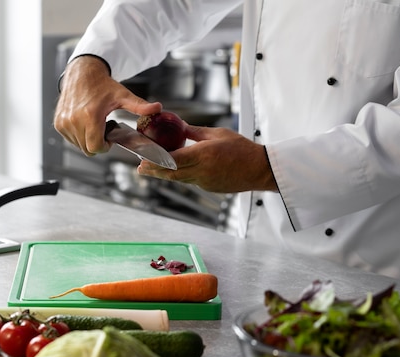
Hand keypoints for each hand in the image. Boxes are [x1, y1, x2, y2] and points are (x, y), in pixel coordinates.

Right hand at [53, 56, 161, 155]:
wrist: (82, 73)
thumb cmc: (103, 85)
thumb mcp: (123, 96)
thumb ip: (139, 106)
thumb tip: (157, 108)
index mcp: (90, 116)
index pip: (96, 147)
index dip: (105, 146)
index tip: (109, 137)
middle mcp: (74, 120)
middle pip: (88, 149)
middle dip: (98, 143)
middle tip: (103, 127)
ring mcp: (64, 122)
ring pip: (79, 145)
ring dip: (88, 139)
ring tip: (93, 122)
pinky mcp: (58, 123)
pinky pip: (71, 139)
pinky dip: (78, 135)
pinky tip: (84, 121)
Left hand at [137, 125, 277, 193]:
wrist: (259, 170)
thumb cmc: (242, 148)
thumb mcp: (217, 134)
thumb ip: (195, 132)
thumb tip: (179, 126)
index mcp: (203, 155)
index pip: (173, 159)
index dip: (156, 161)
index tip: (143, 159)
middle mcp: (201, 171)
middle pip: (171, 173)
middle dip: (153, 171)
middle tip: (140, 169)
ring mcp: (204, 182)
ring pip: (179, 179)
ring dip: (164, 174)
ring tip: (151, 170)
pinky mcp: (209, 188)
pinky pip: (190, 181)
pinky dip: (180, 176)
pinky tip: (174, 171)